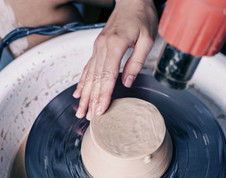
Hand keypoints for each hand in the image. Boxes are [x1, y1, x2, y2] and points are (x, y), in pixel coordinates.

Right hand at [73, 0, 157, 119]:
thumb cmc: (142, 16)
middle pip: (95, 79)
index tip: (100, 111)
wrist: (132, 0)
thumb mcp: (147, 39)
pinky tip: (79, 91)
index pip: (107, 77)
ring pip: (89, 75)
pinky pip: (88, 66)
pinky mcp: (98, 46)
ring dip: (85, 94)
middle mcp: (102, 47)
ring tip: (80, 110)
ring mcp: (98, 47)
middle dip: (91, 100)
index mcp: (115, 45)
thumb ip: (136, 62)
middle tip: (87, 117)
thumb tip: (127, 83)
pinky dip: (83, 80)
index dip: (103, 96)